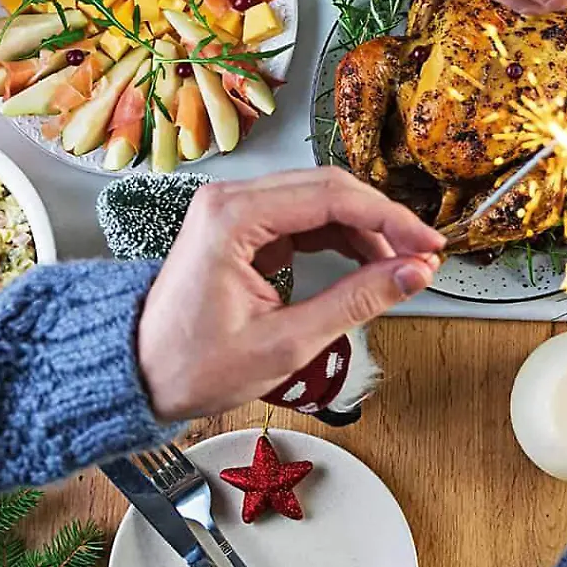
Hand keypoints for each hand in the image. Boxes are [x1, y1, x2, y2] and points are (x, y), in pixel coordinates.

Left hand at [136, 168, 445, 422]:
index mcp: (233, 216)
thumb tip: (412, 274)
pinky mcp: (240, 227)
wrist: (137, 377)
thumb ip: (356, 302)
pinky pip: (303, 218)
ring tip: (398, 266)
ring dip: (364, 229)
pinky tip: (366, 262)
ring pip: (320, 200)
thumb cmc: (191, 365)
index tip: (429, 247)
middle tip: (423, 256)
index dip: (391, 219)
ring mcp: (234, 210)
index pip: (333, 197)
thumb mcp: (286, 342)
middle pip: (329, 189)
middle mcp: (231, 199)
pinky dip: (339, 237)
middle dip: (383, 221)